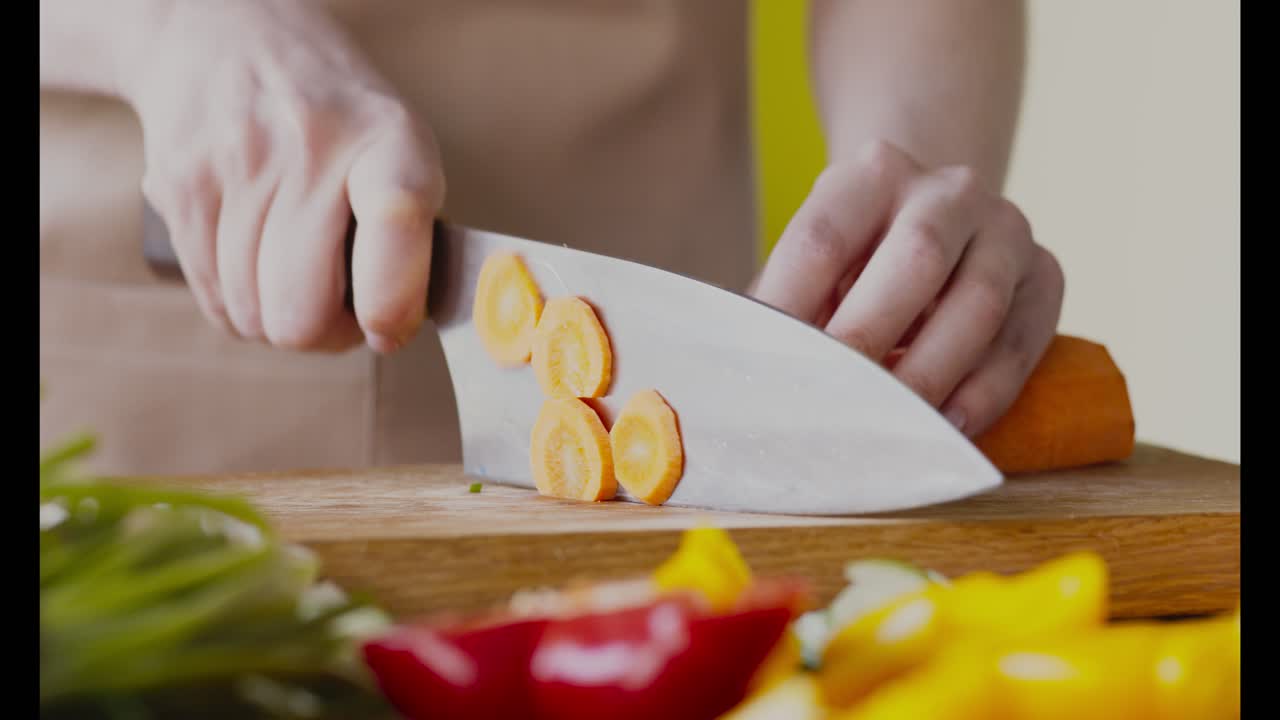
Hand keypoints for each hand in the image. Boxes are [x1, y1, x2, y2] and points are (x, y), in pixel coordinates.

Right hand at [127, 0, 443, 353]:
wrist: (218, 33)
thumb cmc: (332, 109)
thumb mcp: (398, 141)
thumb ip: (412, 234)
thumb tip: (397, 330)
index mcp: (384, 137)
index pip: (395, 222)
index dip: (390, 302)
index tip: (387, 329)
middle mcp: (308, 149)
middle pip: (300, 310)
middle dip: (325, 335)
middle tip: (341, 313)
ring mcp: (235, 169)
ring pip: (254, 317)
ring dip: (281, 322)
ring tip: (300, 281)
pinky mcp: (179, 190)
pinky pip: (215, 301)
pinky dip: (243, 307)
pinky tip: (260, 271)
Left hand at [750, 140, 1063, 437]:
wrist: (939, 220)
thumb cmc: (857, 260)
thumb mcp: (819, 265)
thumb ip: (788, 309)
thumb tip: (747, 379)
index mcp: (871, 174)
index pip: (823, 237)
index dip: (791, 303)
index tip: (767, 363)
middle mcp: (947, 190)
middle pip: (916, 257)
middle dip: (871, 334)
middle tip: (836, 398)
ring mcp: (1005, 228)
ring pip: (979, 301)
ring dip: (933, 372)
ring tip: (894, 425)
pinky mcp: (1046, 274)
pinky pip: (1023, 339)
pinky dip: (987, 390)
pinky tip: (951, 428)